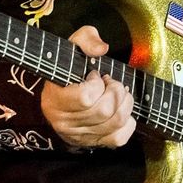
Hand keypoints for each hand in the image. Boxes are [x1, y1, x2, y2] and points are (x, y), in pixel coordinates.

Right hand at [40, 25, 136, 148]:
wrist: (60, 94)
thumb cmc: (68, 70)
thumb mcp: (72, 47)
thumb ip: (86, 39)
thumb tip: (102, 49)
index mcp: (55, 100)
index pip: (85, 98)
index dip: (97, 84)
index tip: (94, 76)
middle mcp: (65, 122)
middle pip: (105, 111)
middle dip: (116, 91)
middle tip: (110, 83)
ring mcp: (80, 136)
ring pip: (115, 123)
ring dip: (124, 104)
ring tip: (117, 94)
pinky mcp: (94, 143)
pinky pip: (120, 138)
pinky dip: (127, 123)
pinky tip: (119, 110)